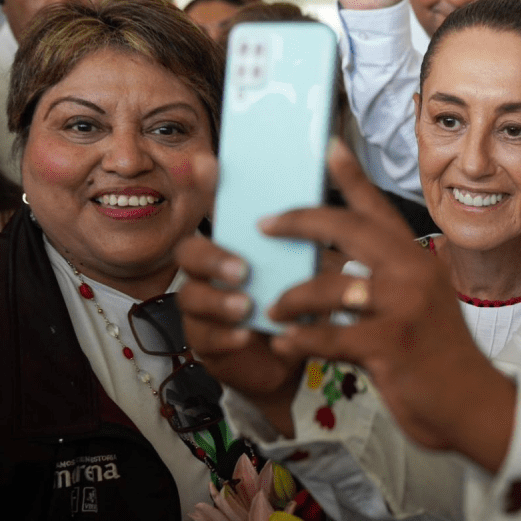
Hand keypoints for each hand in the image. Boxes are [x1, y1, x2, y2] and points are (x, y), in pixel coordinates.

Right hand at [175, 155, 302, 436]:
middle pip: (189, 253)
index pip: (214, 209)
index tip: (205, 162)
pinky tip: (246, 334)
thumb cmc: (296, 305)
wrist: (292, 358)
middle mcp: (209, 271)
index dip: (205, 185)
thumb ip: (307, 236)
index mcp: (234, 244)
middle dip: (212, 258)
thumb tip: (332, 189)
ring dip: (218, 300)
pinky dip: (226, 335)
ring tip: (245, 305)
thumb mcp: (307, 267)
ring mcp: (203, 307)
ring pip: (191, 297)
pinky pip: (205, 337)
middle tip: (243, 269)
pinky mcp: (206, 342)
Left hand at [261, 142, 515, 471]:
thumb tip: (333, 270)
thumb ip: (386, 282)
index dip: (352, 176)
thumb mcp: (420, 306)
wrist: (472, 403)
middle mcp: (413, 274)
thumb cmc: (440, 356)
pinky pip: (329, 335)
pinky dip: (301, 339)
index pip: (379, 209)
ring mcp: (404, 308)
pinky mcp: (391, 345)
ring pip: (330, 287)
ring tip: (272, 311)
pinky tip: (284, 343)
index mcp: (418, 260)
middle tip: (264, 224)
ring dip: (292, 299)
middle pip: (348, 228)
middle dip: (299, 221)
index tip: (329, 145)